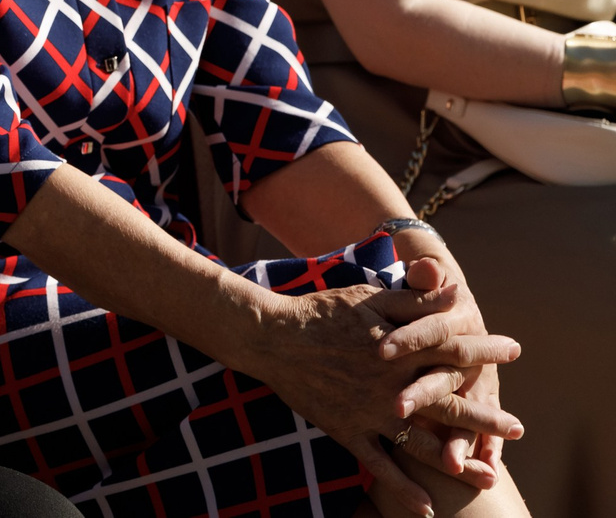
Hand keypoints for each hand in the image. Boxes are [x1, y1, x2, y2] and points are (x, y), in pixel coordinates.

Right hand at [241, 258, 519, 508]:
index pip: (453, 349)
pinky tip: (427, 508)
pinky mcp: (348, 431)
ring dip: (456, 460)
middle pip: (448, 405)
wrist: (270, 337)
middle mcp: (391, 385)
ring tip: (488, 476)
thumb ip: (413, 298)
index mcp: (399, 349)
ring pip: (421, 443)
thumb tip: (454, 291)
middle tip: (518, 430)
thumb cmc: (321, 311)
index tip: (515, 350)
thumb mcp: (368, 297)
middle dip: (485, 418)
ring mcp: (370, 412)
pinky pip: (379, 465)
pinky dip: (403, 488)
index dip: (485, 350)